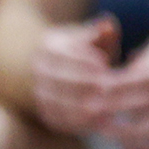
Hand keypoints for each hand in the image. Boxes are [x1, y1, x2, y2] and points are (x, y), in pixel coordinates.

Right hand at [29, 15, 121, 136]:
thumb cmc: (87, 51)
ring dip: (81, 107)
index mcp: (49, 47)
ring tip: (107, 107)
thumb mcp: (94, 38)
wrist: (58, 70)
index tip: (105, 64)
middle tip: (108, 89)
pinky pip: (58, 119)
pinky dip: (78, 123)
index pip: (65, 54)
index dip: (85, 60)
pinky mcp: (45, 112)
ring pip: (58, 102)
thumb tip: (107, 25)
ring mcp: (39, 93)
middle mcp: (39, 70)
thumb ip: (103, 32)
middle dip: (86, 84)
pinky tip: (100, 122)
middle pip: (61, 80)